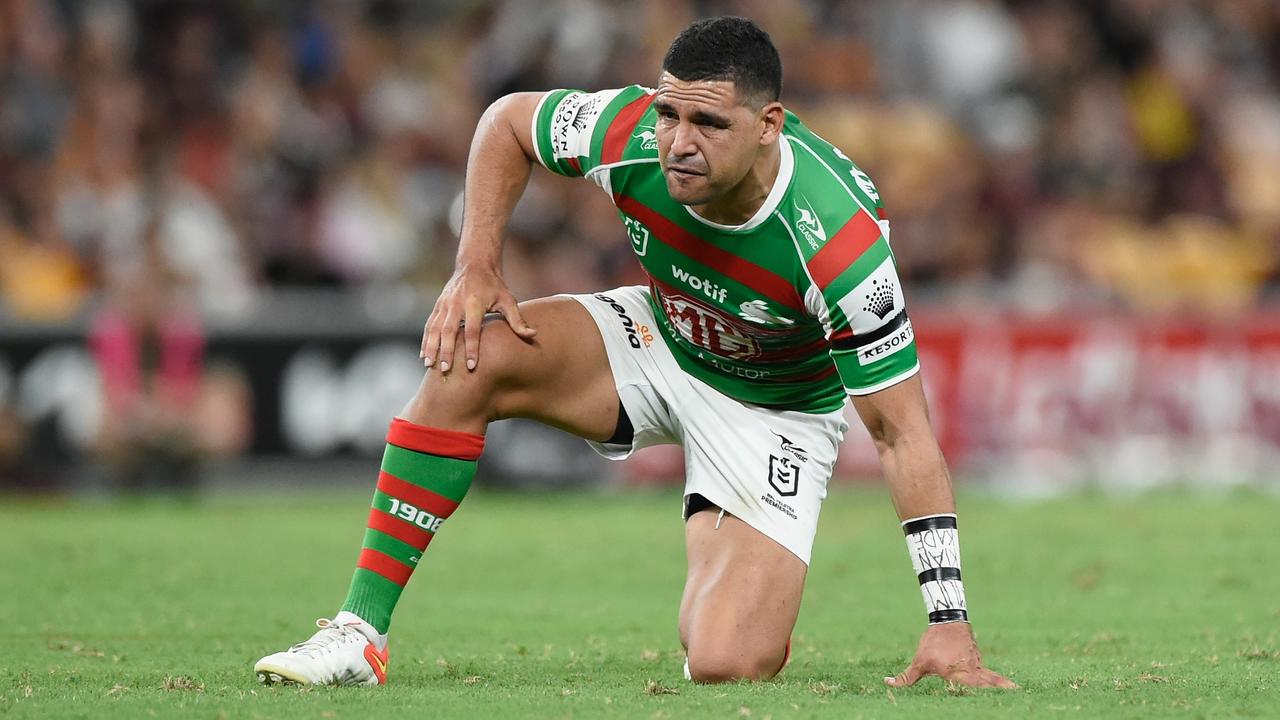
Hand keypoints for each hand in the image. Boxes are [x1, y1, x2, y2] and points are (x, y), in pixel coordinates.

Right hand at [421, 264, 535, 371]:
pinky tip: (424, 355)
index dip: (472, 348)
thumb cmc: (494, 286)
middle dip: (446, 351)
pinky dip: (426, 340)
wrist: (474, 264)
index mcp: (474, 303)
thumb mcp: (508, 299)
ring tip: (429, 365)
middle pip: (449, 331)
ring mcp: (445, 304)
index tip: (472, 366)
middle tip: (445, 370)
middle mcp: (457, 304)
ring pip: (434, 328)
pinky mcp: (438, 305)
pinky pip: (429, 325)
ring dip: (431, 347)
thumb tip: (533, 335)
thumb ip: (517, 320)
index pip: (473, 330)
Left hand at [885, 622, 1016, 688]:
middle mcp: (969, 670)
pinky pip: (988, 671)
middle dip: (999, 690)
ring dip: (1000, 686)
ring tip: (1016, 692)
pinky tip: (1006, 684)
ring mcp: (975, 664)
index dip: (980, 695)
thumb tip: (887, 683)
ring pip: (990, 678)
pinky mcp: (977, 658)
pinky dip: (996, 678)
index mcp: (956, 674)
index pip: (970, 689)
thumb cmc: (932, 642)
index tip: (992, 699)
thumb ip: (906, 677)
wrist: (947, 620)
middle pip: (986, 685)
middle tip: (1015, 693)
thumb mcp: (919, 661)